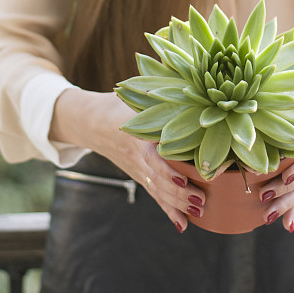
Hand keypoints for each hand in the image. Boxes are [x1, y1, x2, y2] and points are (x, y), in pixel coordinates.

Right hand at [51, 88, 205, 232]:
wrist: (91, 122)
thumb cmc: (120, 103)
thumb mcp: (136, 92)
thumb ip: (161, 83)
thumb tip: (187, 67)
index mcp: (136, 134)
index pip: (152, 154)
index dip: (167, 168)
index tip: (185, 177)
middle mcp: (136, 155)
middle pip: (158, 178)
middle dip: (180, 192)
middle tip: (202, 200)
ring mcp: (137, 169)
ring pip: (158, 190)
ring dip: (178, 204)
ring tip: (200, 212)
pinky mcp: (140, 176)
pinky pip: (154, 196)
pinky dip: (168, 211)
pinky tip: (182, 225)